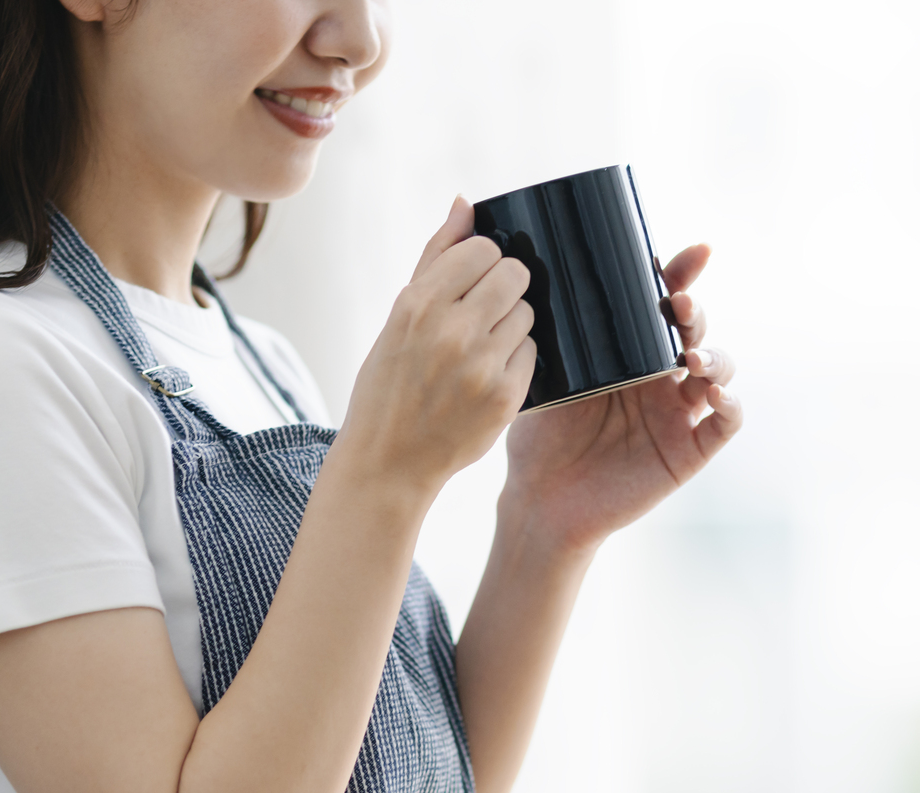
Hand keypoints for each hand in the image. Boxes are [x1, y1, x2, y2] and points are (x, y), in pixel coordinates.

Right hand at [335, 197, 536, 497]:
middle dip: (504, 288)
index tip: (471, 282)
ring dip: (510, 326)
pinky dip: (515, 361)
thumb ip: (435, 257)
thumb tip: (465, 203)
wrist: (387, 461)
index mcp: (418, 304)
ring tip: (480, 350)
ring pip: (526, 314)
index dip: (483, 262)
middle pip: (514, 274)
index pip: (483, 248)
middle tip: (483, 314)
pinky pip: (532, 353)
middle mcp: (451, 330)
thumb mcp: (398, 317)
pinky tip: (486, 377)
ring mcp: (480, 365)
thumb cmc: (389, 384)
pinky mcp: (505, 397)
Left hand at [501, 243, 741, 551]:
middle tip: (677, 307)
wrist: (540, 502)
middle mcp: (659, 377)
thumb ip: (554, 335)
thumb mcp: (544, 377)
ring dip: (715, 356)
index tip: (694, 254)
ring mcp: (677, 412)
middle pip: (694, 330)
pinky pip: (725, 424)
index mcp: (627, 352)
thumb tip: (544, 277)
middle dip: (694, 312)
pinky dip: (731, 405)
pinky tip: (716, 395)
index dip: (683, 276)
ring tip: (693, 359)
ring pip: (718, 369)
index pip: (660, 305)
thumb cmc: (539, 439)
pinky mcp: (688, 451)